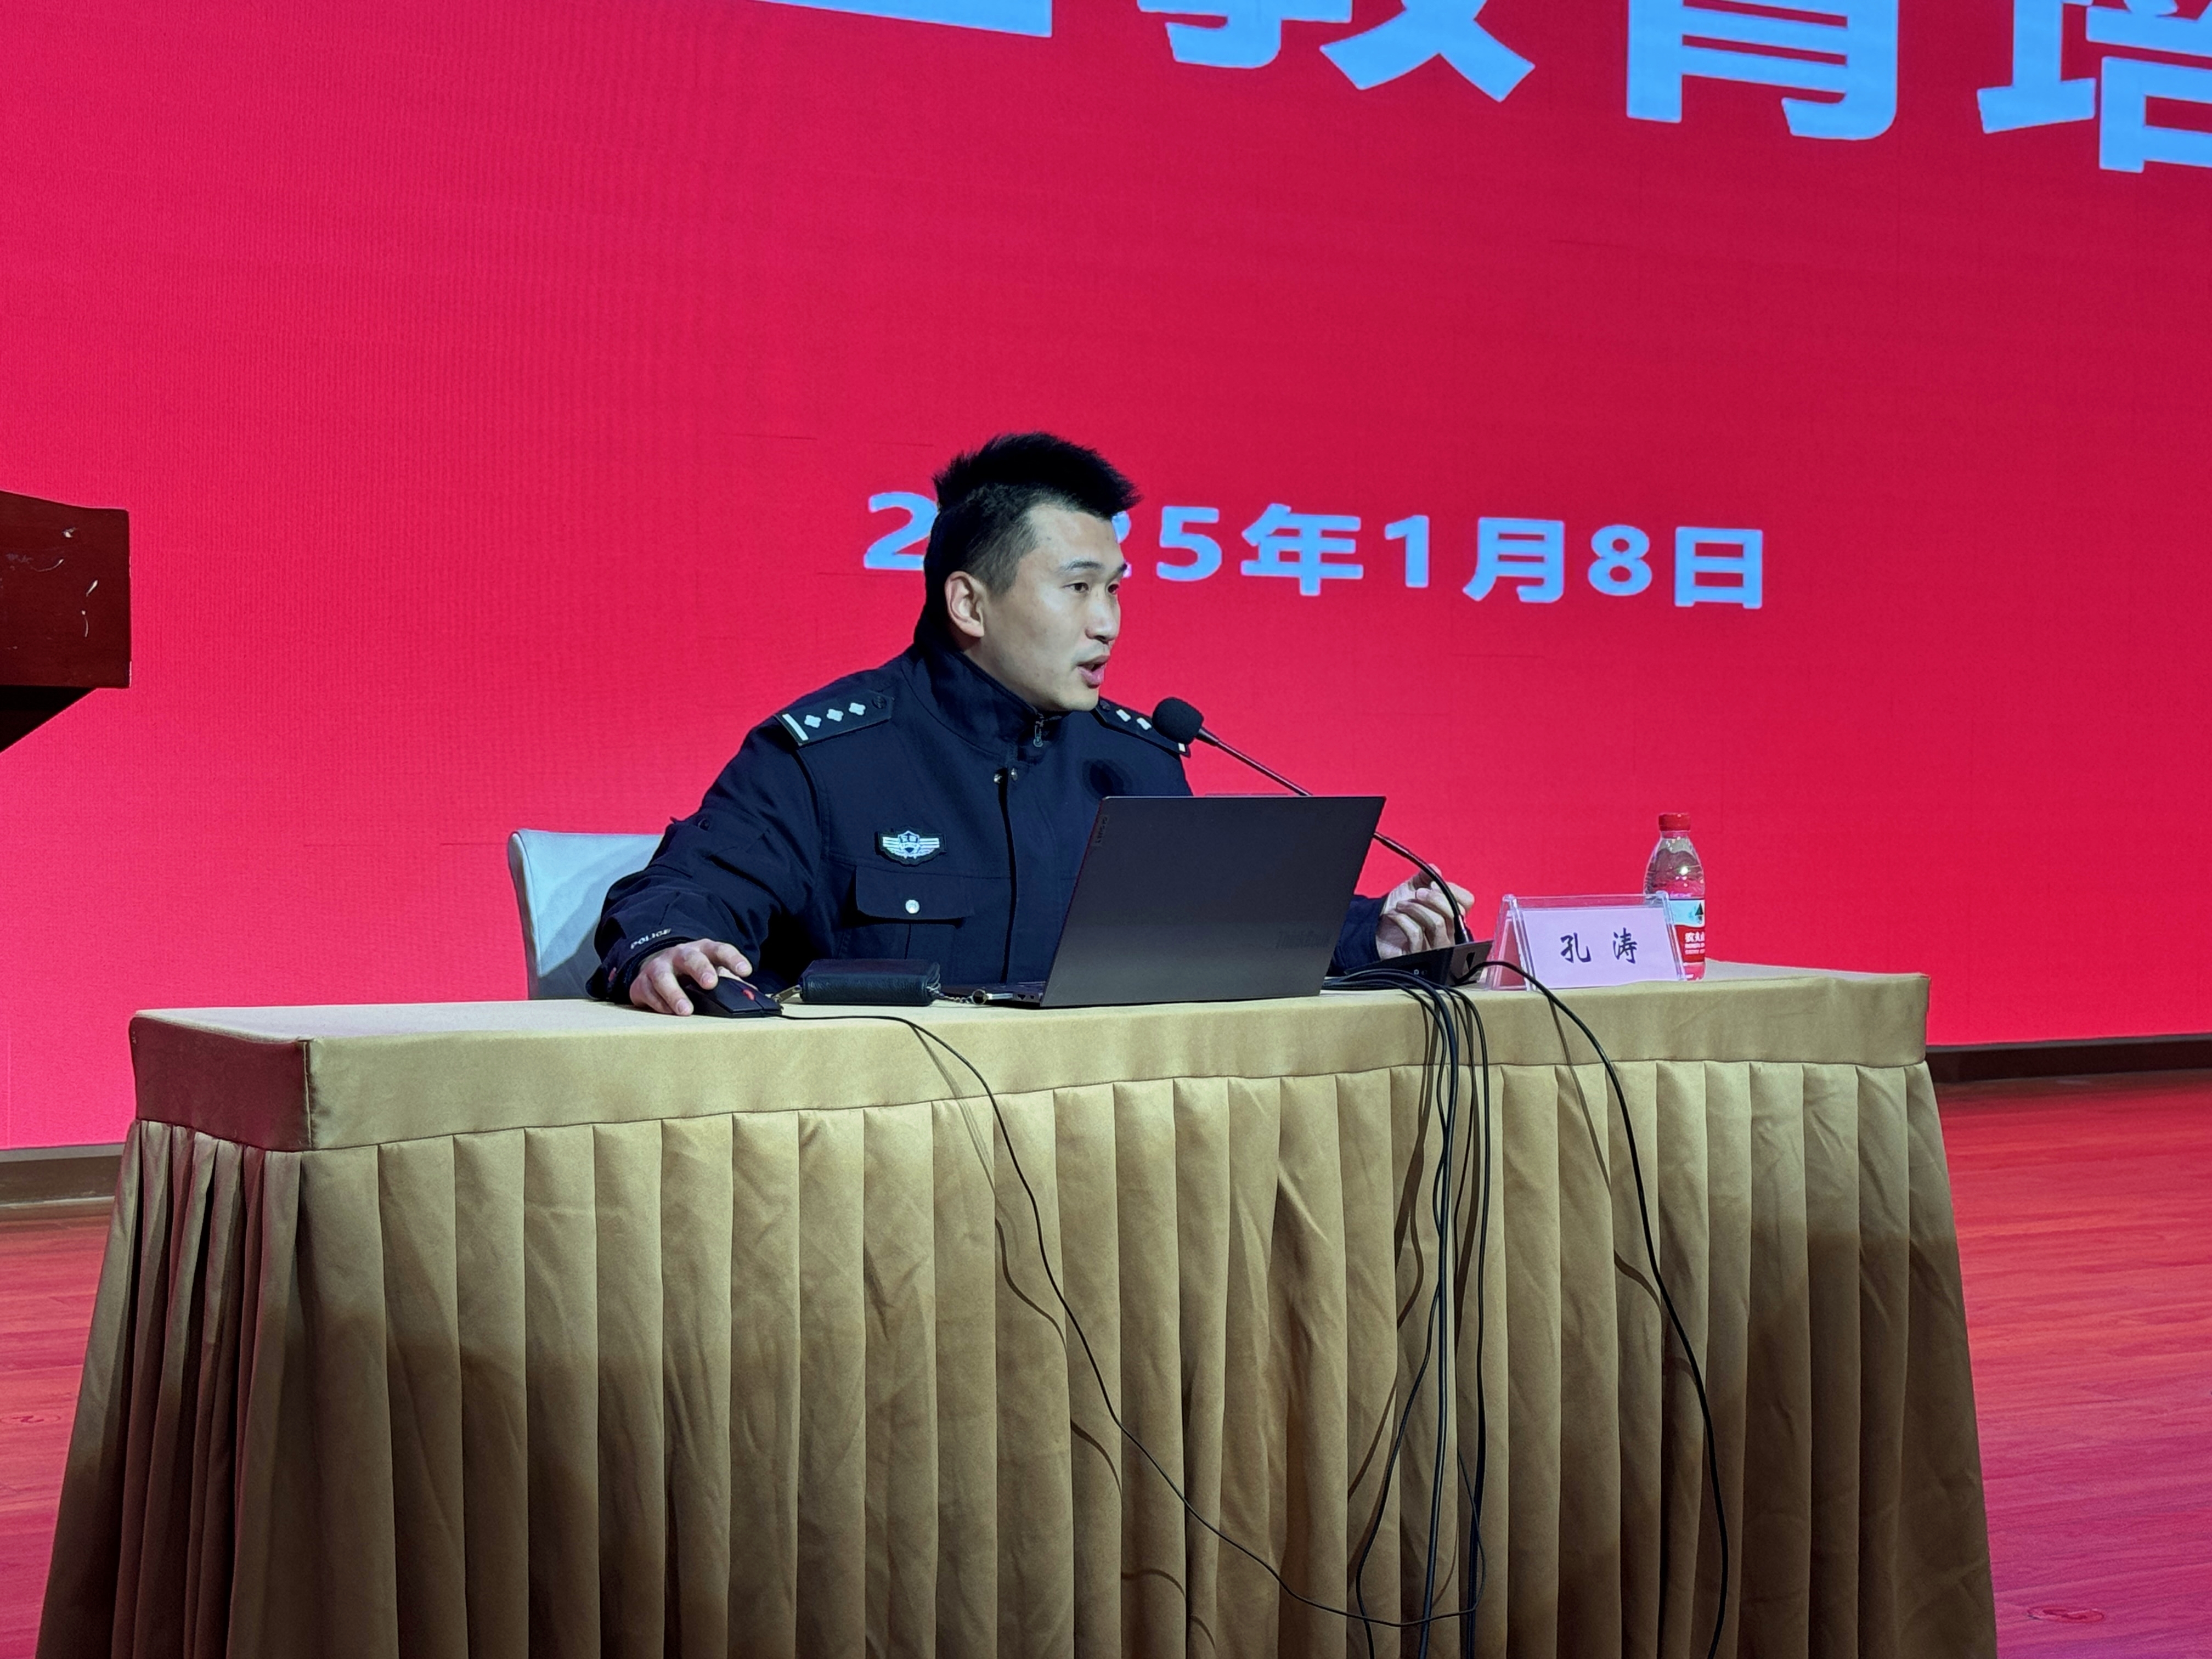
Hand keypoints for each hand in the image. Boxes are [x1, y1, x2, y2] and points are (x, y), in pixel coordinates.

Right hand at [630, 940, 753, 1014]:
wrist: (656, 967)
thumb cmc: (691, 972)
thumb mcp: (713, 971)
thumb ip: (732, 982)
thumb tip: (753, 995)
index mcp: (703, 951)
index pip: (720, 950)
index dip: (734, 959)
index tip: (746, 971)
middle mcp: (679, 955)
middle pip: (690, 958)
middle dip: (701, 969)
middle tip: (711, 983)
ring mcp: (659, 968)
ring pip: (663, 976)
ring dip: (675, 993)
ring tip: (686, 1010)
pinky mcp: (641, 983)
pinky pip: (648, 993)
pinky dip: (658, 1004)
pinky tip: (668, 1013)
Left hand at [1375, 876, 1475, 958]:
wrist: (1376, 930)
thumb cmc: (1398, 912)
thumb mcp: (1411, 889)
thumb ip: (1424, 878)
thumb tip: (1435, 870)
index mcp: (1451, 916)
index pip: (1467, 902)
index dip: (1452, 890)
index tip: (1433, 884)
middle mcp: (1448, 933)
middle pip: (1456, 913)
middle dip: (1434, 898)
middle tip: (1417, 893)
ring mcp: (1435, 947)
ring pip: (1438, 923)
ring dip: (1416, 908)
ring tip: (1401, 905)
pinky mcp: (1418, 956)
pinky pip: (1417, 934)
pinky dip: (1403, 919)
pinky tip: (1394, 916)